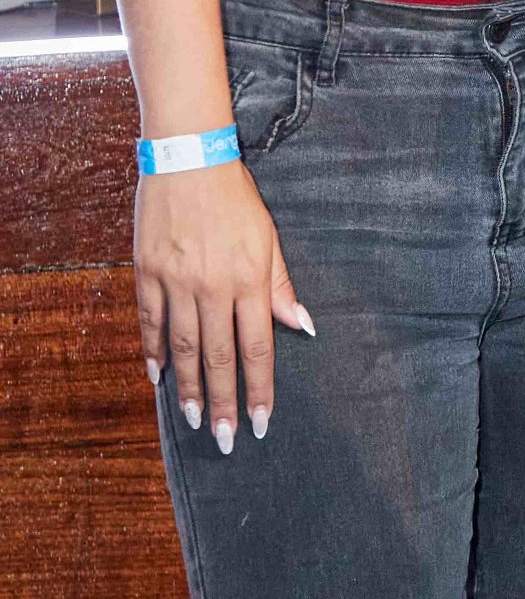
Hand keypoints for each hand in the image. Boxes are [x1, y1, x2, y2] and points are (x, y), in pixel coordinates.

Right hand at [135, 166, 313, 449]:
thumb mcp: (268, 236)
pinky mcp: (147, 273)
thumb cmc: (234, 196)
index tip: (262, 422)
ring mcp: (176, 282)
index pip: (258, 346)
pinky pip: (151, 322)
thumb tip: (303, 325)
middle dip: (224, 403)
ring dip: (189, 389)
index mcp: (248, 278)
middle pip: (218, 357)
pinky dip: (154, 352)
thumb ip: (281, 285)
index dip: (260, 388)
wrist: (187, 157)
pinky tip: (158, 377)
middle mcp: (213, 286)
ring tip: (194, 419)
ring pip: (184, 347)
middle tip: (226, 440)